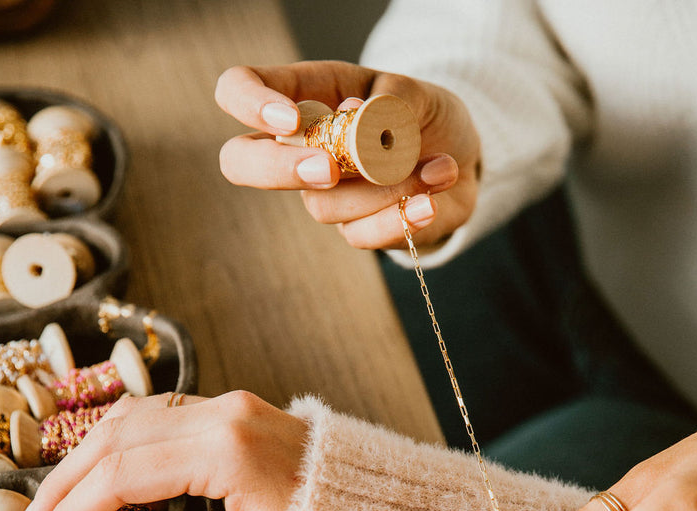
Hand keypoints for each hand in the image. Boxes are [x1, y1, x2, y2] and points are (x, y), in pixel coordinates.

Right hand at [19, 391, 306, 510]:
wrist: (379, 506)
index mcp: (223, 450)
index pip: (123, 473)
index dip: (76, 509)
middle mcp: (220, 415)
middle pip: (116, 437)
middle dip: (69, 480)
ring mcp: (227, 407)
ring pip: (133, 419)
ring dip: (90, 457)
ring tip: (60, 500)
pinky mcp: (232, 411)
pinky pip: (160, 418)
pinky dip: (123, 444)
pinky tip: (105, 472)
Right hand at [215, 61, 479, 249]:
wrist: (459, 157)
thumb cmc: (425, 115)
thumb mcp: (418, 93)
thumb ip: (393, 99)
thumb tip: (362, 117)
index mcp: (305, 94)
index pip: (238, 89)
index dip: (248, 103)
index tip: (288, 119)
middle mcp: (300, 146)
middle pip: (240, 162)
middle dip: (280, 170)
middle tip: (328, 171)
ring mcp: (322, 193)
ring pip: (322, 206)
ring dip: (384, 190)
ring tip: (438, 167)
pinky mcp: (353, 228)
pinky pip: (362, 236)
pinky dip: (403, 218)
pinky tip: (432, 198)